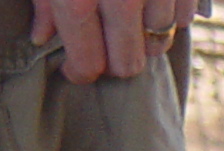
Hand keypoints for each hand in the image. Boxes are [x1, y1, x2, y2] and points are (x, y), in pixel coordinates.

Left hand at [31, 0, 182, 82]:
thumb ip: (44, 1)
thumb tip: (40, 37)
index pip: (88, 62)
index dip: (79, 71)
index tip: (74, 68)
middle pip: (128, 63)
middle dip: (114, 62)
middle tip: (102, 47)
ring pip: (159, 43)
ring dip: (144, 38)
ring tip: (129, 19)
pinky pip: (183, 19)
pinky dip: (170, 16)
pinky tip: (152, 3)